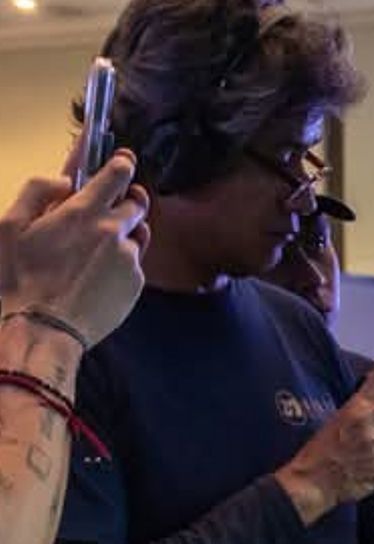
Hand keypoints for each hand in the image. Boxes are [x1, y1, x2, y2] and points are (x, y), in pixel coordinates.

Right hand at [0, 150, 147, 349]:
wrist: (43, 328)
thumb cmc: (18, 277)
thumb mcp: (9, 225)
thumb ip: (36, 191)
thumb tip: (64, 180)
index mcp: (82, 212)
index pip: (116, 175)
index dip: (122, 164)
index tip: (124, 161)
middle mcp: (112, 231)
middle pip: (137, 202)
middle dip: (129, 197)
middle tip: (117, 203)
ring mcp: (128, 259)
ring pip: (137, 235)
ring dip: (125, 232)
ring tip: (102, 246)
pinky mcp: (135, 284)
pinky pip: (134, 264)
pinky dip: (122, 263)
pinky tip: (99, 275)